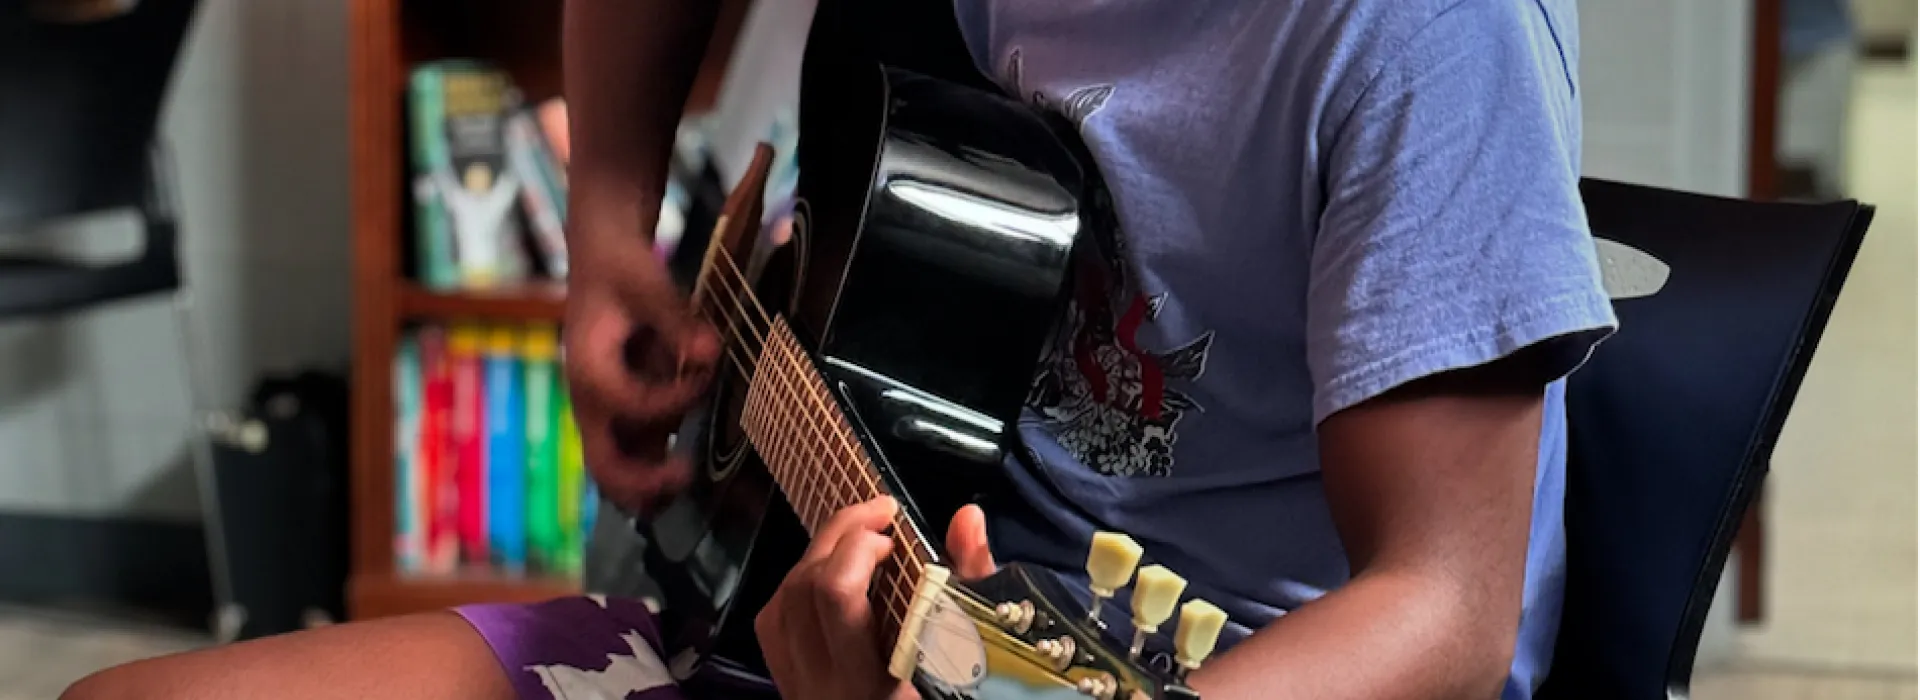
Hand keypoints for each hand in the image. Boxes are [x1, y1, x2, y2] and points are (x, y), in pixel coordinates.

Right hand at [563, 236, 719, 514]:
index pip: (628, 405)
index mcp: (589, 370)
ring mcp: (607, 413)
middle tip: (686, 475)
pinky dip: (656, 472)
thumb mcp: (647, 282)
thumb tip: (711, 351)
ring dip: (650, 486)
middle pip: (604, 463)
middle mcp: (592, 401)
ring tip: (689, 484)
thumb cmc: (621, 268)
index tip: (705, 375)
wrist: (603, 260)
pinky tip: (688, 471)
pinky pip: (635, 456)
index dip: (671, 400)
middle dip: (642, 482)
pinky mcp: (625, 414)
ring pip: (617, 471)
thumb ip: (677, 318)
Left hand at [756, 499, 997, 699]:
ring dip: (818, 558)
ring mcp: (800, 689)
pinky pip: (777, 624)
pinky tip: (832, 578)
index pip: (837, 598)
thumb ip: (970, 589)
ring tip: (860, 540)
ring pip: (782, 603)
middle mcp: (823, 688)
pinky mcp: (790, 687)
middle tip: (881, 516)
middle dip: (839, 536)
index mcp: (869, 685)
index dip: (856, 547)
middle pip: (804, 590)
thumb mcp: (971, 665)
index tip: (896, 532)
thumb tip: (967, 518)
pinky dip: (800, 588)